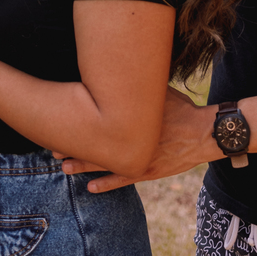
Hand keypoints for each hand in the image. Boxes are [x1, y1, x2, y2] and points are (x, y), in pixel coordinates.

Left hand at [57, 86, 215, 191]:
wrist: (203, 132)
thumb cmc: (182, 108)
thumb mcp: (158, 90)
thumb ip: (139, 87)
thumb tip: (122, 67)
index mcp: (132, 117)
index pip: (98, 120)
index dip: (78, 123)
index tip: (59, 122)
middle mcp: (132, 138)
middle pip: (97, 142)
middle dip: (74, 145)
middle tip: (53, 148)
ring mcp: (139, 157)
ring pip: (105, 164)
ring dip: (83, 166)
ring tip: (64, 167)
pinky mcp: (147, 171)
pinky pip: (122, 180)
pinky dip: (106, 185)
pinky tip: (90, 188)